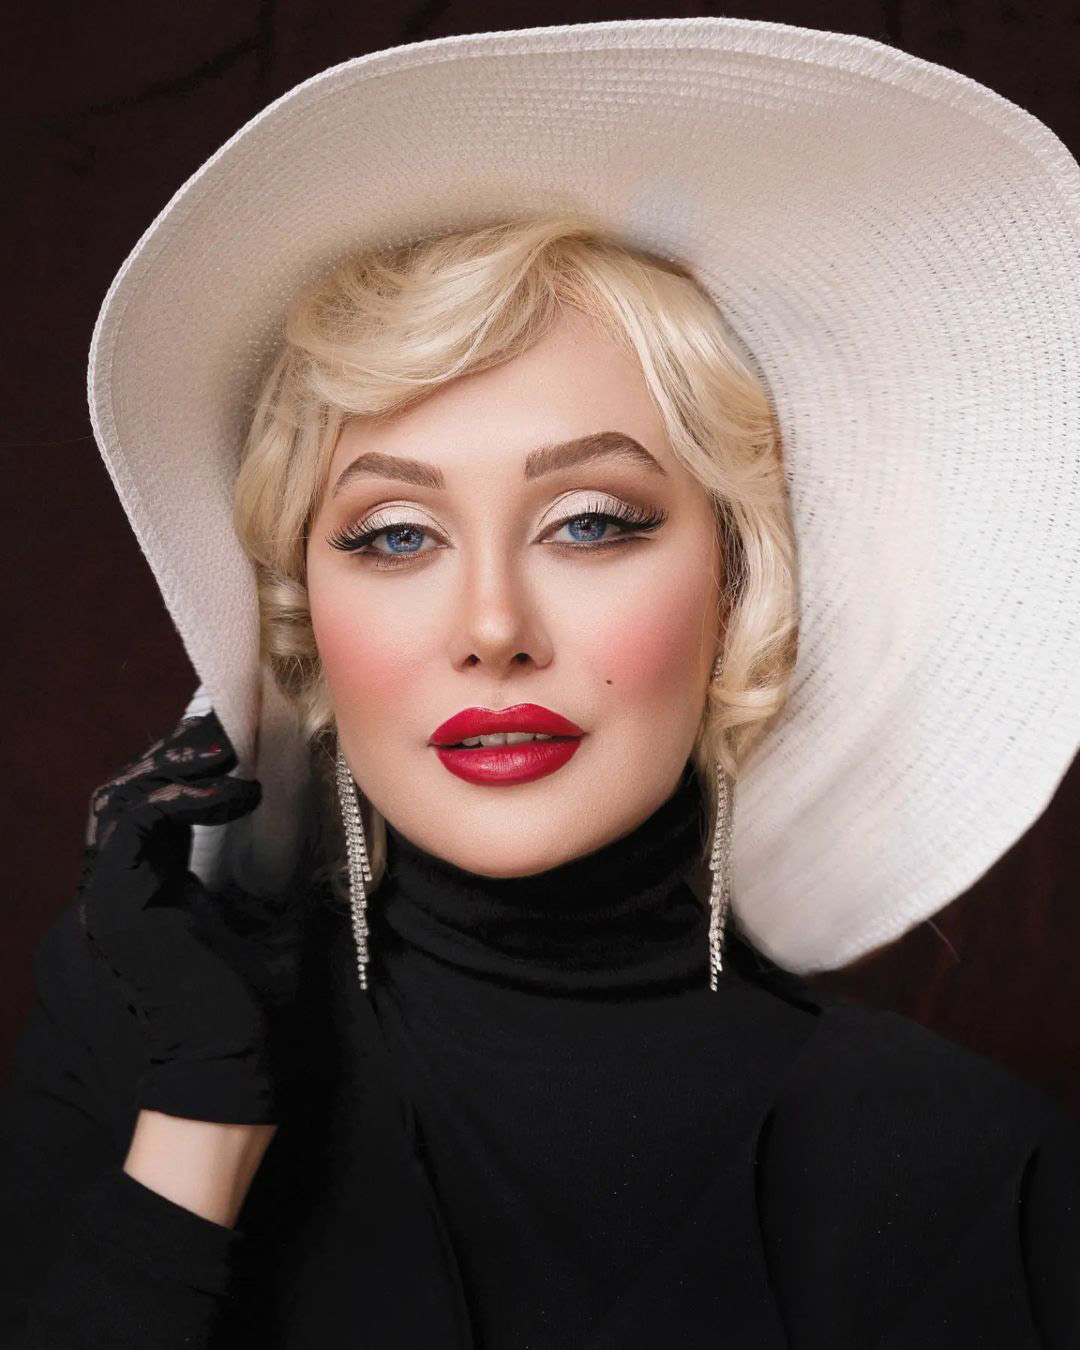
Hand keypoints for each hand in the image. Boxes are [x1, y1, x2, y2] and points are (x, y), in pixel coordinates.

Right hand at [76, 710, 304, 1124]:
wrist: (230, 1062)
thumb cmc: (245, 1004)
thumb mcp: (267, 924)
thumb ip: (272, 881)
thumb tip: (315, 835)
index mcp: (147, 889)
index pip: (148, 807)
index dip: (183, 767)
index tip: (236, 740)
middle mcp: (119, 887)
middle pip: (125, 792)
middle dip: (174, 754)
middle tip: (227, 728)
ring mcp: (112, 894)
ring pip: (121, 799)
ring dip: (175, 764)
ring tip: (227, 746)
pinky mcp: (120, 902)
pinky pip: (138, 824)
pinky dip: (183, 796)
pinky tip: (235, 791)